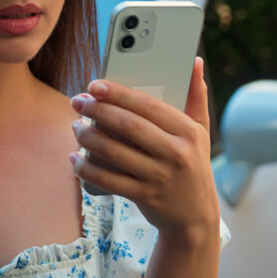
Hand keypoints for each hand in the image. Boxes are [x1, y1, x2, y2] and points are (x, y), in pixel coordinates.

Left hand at [70, 57, 218, 248]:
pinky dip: (88, 169)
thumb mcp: (201, 131)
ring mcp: (160, 177)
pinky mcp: (145, 197)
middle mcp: (176, 153)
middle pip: (128, 127)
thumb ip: (196, 96)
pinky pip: (109, 180)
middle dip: (98, 111)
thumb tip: (195, 60)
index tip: (94, 85)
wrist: (195, 216)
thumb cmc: (193, 164)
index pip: (149, 106)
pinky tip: (76, 159)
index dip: (118, 94)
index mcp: (188, 131)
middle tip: (77, 102)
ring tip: (76, 127)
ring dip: (89, 138)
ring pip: (115, 153)